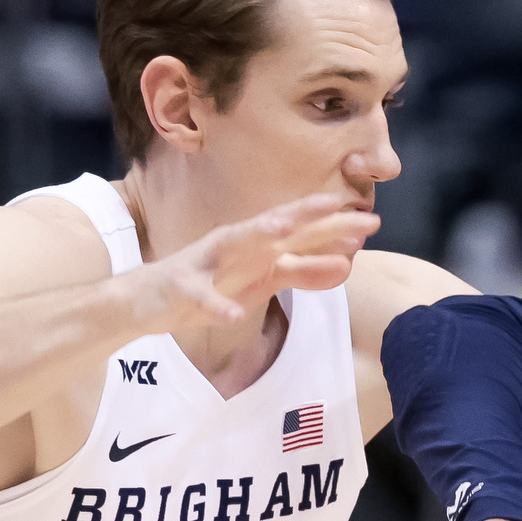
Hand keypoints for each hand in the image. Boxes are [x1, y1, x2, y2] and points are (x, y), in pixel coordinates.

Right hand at [142, 190, 379, 333]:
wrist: (150, 300)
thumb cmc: (213, 285)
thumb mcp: (264, 281)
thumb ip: (303, 273)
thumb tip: (346, 266)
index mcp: (257, 244)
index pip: (301, 230)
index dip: (334, 225)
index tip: (371, 220)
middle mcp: (235, 245)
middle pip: (275, 226)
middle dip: (306, 216)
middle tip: (339, 207)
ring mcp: (207, 263)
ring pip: (235, 244)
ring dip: (258, 235)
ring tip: (283, 230)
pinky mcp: (183, 288)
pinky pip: (203, 296)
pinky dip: (218, 304)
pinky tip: (234, 314)